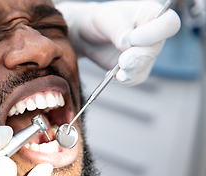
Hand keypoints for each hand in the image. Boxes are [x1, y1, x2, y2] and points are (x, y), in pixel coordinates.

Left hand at [56, 1, 180, 84]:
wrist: (88, 34)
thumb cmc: (101, 20)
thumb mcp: (106, 19)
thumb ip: (120, 31)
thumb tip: (129, 46)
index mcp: (152, 14)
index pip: (169, 24)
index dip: (154, 34)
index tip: (133, 38)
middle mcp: (154, 36)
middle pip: (156, 49)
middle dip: (138, 57)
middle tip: (123, 61)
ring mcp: (147, 54)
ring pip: (144, 66)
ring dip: (130, 70)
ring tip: (117, 71)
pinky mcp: (136, 69)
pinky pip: (134, 78)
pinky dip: (123, 79)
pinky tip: (112, 76)